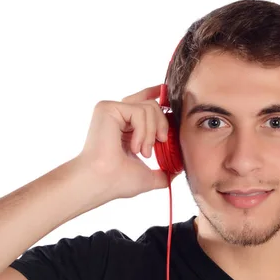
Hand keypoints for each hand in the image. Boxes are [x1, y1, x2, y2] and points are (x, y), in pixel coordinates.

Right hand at [76, 85, 178, 199]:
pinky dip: (143, 131)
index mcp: (125, 127)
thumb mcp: (148, 176)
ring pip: (149, 107)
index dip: (159, 98)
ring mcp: (112, 110)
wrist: (103, 181)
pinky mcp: (108, 108)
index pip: (144, 103)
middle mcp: (118, 116)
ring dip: (151, 133)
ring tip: (142, 152)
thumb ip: (163, 172)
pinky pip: (139, 111)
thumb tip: (177, 171)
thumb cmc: (118, 181)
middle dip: (162, 125)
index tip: (172, 99)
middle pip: (152, 104)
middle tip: (160, 143)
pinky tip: (133, 147)